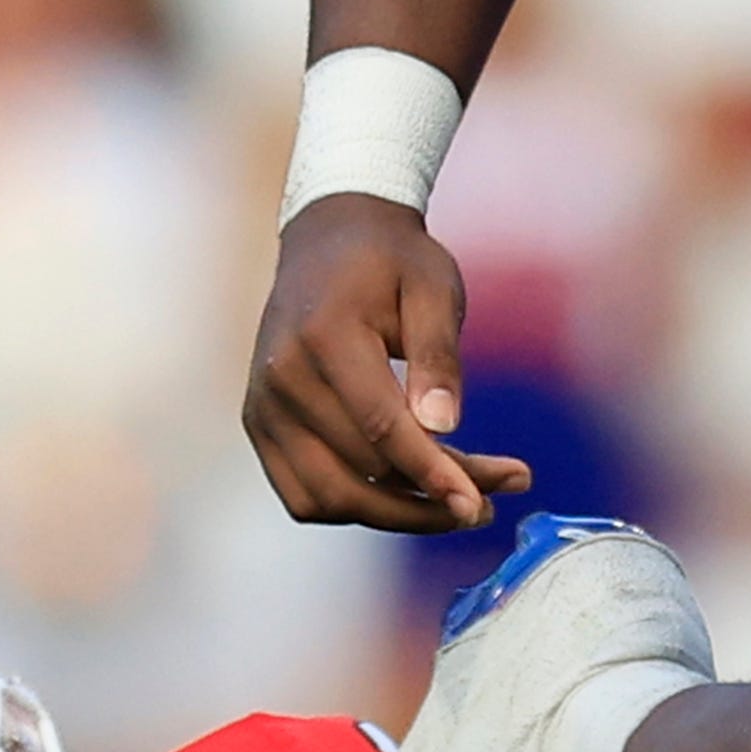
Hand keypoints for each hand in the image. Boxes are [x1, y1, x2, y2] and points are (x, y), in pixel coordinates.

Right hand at [243, 195, 529, 532]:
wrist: (329, 237)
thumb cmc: (392, 261)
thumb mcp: (434, 288)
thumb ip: (438, 356)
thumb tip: (443, 428)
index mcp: (323, 336)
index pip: (380, 427)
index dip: (433, 473)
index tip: (480, 505)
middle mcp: (281, 378)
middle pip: (359, 472)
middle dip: (428, 498)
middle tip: (490, 503)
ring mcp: (263, 406)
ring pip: (328, 498)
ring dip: (396, 514)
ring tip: (455, 500)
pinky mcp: (260, 425)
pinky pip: (304, 494)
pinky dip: (357, 507)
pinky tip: (407, 493)